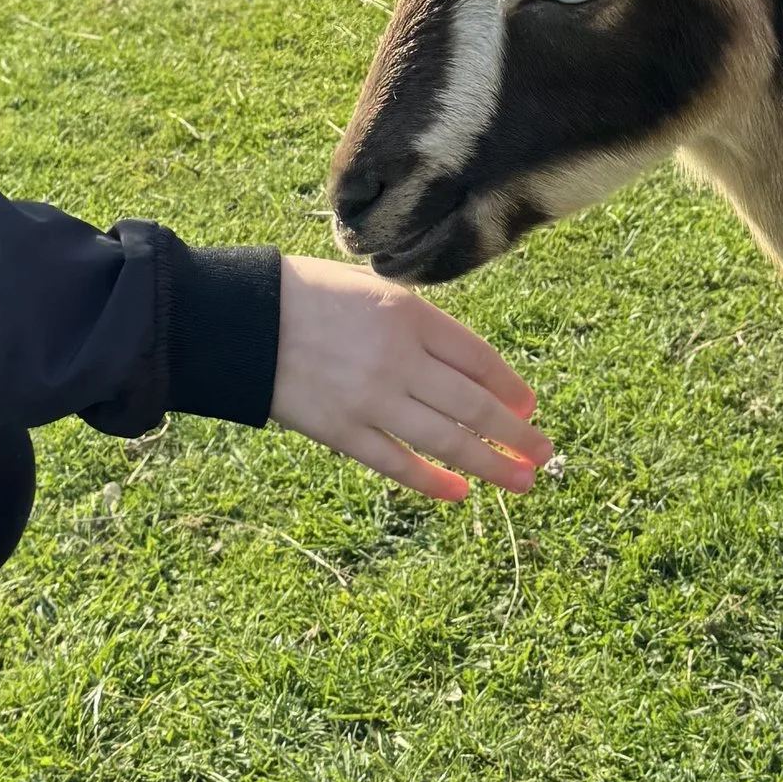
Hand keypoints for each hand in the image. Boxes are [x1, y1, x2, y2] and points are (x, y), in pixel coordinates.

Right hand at [270, 256, 551, 500]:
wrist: (239, 317)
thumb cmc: (305, 294)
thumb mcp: (371, 289)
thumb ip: (416, 324)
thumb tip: (463, 367)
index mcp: (409, 315)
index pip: (479, 358)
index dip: (509, 386)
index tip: (528, 406)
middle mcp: (399, 358)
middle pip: (474, 405)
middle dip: (516, 434)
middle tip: (544, 453)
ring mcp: (371, 399)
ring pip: (447, 440)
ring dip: (491, 463)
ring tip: (522, 481)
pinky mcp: (341, 431)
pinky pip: (397, 463)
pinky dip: (432, 481)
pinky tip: (459, 492)